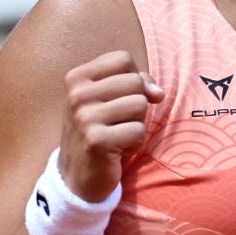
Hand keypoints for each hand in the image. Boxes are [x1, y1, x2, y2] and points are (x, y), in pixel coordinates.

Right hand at [58, 51, 164, 201]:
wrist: (77, 176)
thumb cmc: (99, 130)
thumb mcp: (110, 99)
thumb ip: (136, 83)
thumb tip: (158, 93)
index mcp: (77, 78)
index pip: (123, 59)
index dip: (133, 78)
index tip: (122, 98)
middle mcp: (77, 95)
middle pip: (135, 82)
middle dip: (137, 105)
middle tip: (117, 123)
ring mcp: (84, 118)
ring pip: (140, 105)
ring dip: (137, 124)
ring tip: (117, 135)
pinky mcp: (97, 141)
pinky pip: (139, 131)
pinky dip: (136, 143)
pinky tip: (118, 151)